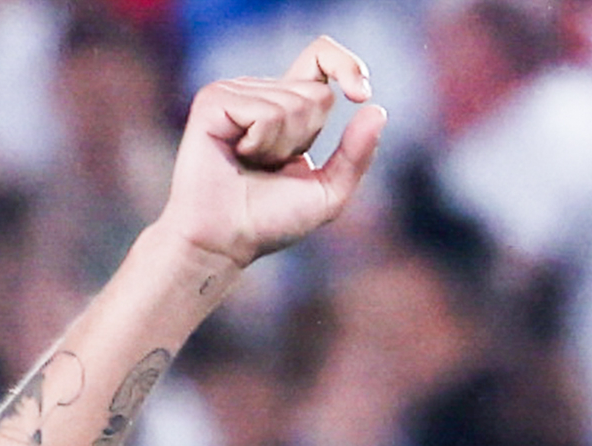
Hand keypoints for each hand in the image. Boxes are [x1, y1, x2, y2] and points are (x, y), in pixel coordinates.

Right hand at [158, 37, 386, 271]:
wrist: (225, 241)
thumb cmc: (270, 221)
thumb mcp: (328, 192)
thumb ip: (355, 154)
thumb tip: (377, 110)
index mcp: (288, 106)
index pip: (321, 58)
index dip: (346, 65)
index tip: (361, 94)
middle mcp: (260, 92)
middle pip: (317, 94)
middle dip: (306, 138)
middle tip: (272, 166)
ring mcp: (235, 92)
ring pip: (292, 104)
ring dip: (280, 147)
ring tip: (251, 164)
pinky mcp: (214, 100)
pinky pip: (264, 112)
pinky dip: (260, 143)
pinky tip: (237, 155)